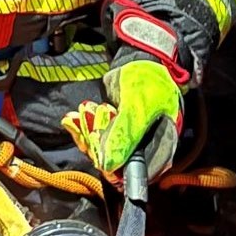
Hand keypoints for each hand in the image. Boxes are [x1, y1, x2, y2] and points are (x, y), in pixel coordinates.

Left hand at [62, 59, 182, 179]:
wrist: (141, 61)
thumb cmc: (148, 81)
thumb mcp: (138, 106)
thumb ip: (124, 135)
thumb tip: (107, 165)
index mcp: (161, 147)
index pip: (138, 174)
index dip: (116, 169)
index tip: (99, 156)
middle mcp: (145, 149)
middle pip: (116, 164)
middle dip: (98, 144)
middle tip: (91, 118)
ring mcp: (128, 141)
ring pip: (102, 151)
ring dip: (88, 133)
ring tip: (86, 110)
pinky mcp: (113, 132)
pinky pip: (94, 138)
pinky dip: (83, 129)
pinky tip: (74, 118)